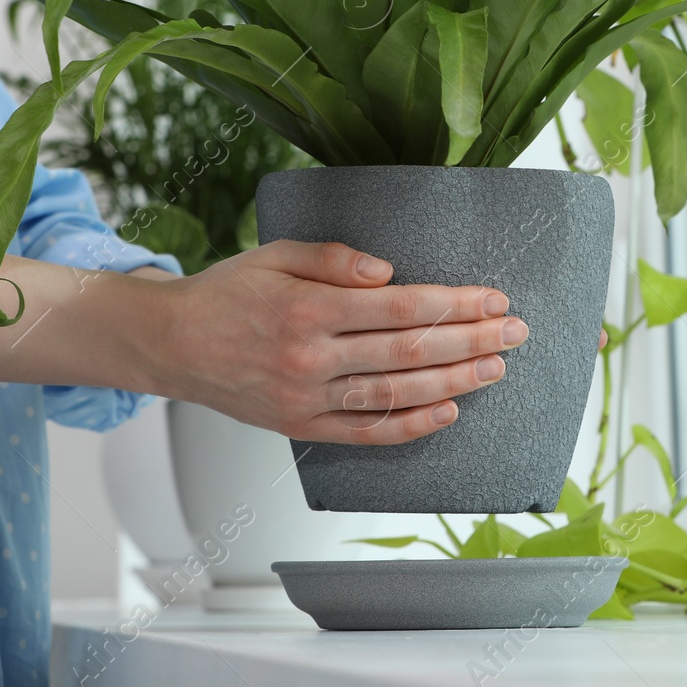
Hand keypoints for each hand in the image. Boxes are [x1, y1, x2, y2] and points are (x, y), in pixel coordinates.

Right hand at [153, 241, 527, 444]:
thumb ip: (334, 258)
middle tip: (515, 332)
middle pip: (410, 351)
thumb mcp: (276, 254)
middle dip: (471, 340)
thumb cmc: (227, 293)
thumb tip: (389, 272)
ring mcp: (307, 398)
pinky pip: (367, 432)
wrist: (171, 344)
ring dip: (454, 382)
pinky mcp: (302, 426)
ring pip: (396, 394)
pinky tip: (448, 412)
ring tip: (495, 368)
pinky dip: (411, 426)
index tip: (493, 298)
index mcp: (307, 308)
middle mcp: (310, 357)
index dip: (454, 304)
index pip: (400, 307)